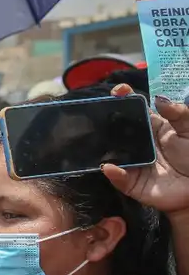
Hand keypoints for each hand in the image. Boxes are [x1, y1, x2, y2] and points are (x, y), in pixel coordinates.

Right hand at [102, 85, 188, 218]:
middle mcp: (138, 144)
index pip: (134, 110)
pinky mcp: (132, 183)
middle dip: (104, 121)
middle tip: (95, 113)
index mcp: (152, 127)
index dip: (124, 99)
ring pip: (112, 154)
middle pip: (117, 131)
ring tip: (96, 141)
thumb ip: (179, 114)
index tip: (118, 91)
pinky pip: (119, 178)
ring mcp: (133, 163)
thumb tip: (158, 98)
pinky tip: (109, 167)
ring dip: (102, 148)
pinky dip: (114, 173)